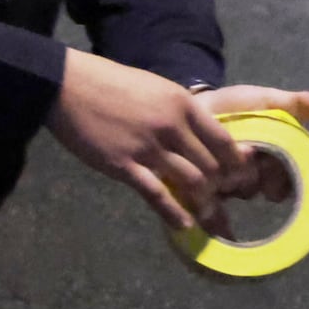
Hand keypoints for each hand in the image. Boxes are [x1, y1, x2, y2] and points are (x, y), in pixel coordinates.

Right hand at [46, 55, 308, 237]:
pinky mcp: (123, 166)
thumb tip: (199, 136)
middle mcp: (171, 127)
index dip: (236, 164)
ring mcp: (148, 148)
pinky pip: (157, 195)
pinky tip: (184, 225)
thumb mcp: (156, 89)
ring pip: (191, 183)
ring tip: (211, 219)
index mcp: (182, 104)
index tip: (241, 178)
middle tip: (227, 203)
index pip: (223, 140)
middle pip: (211, 166)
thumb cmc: (111, 84)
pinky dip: (174, 213)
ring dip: (205, 205)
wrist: (67, 85)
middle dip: (223, 189)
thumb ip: (179, 112)